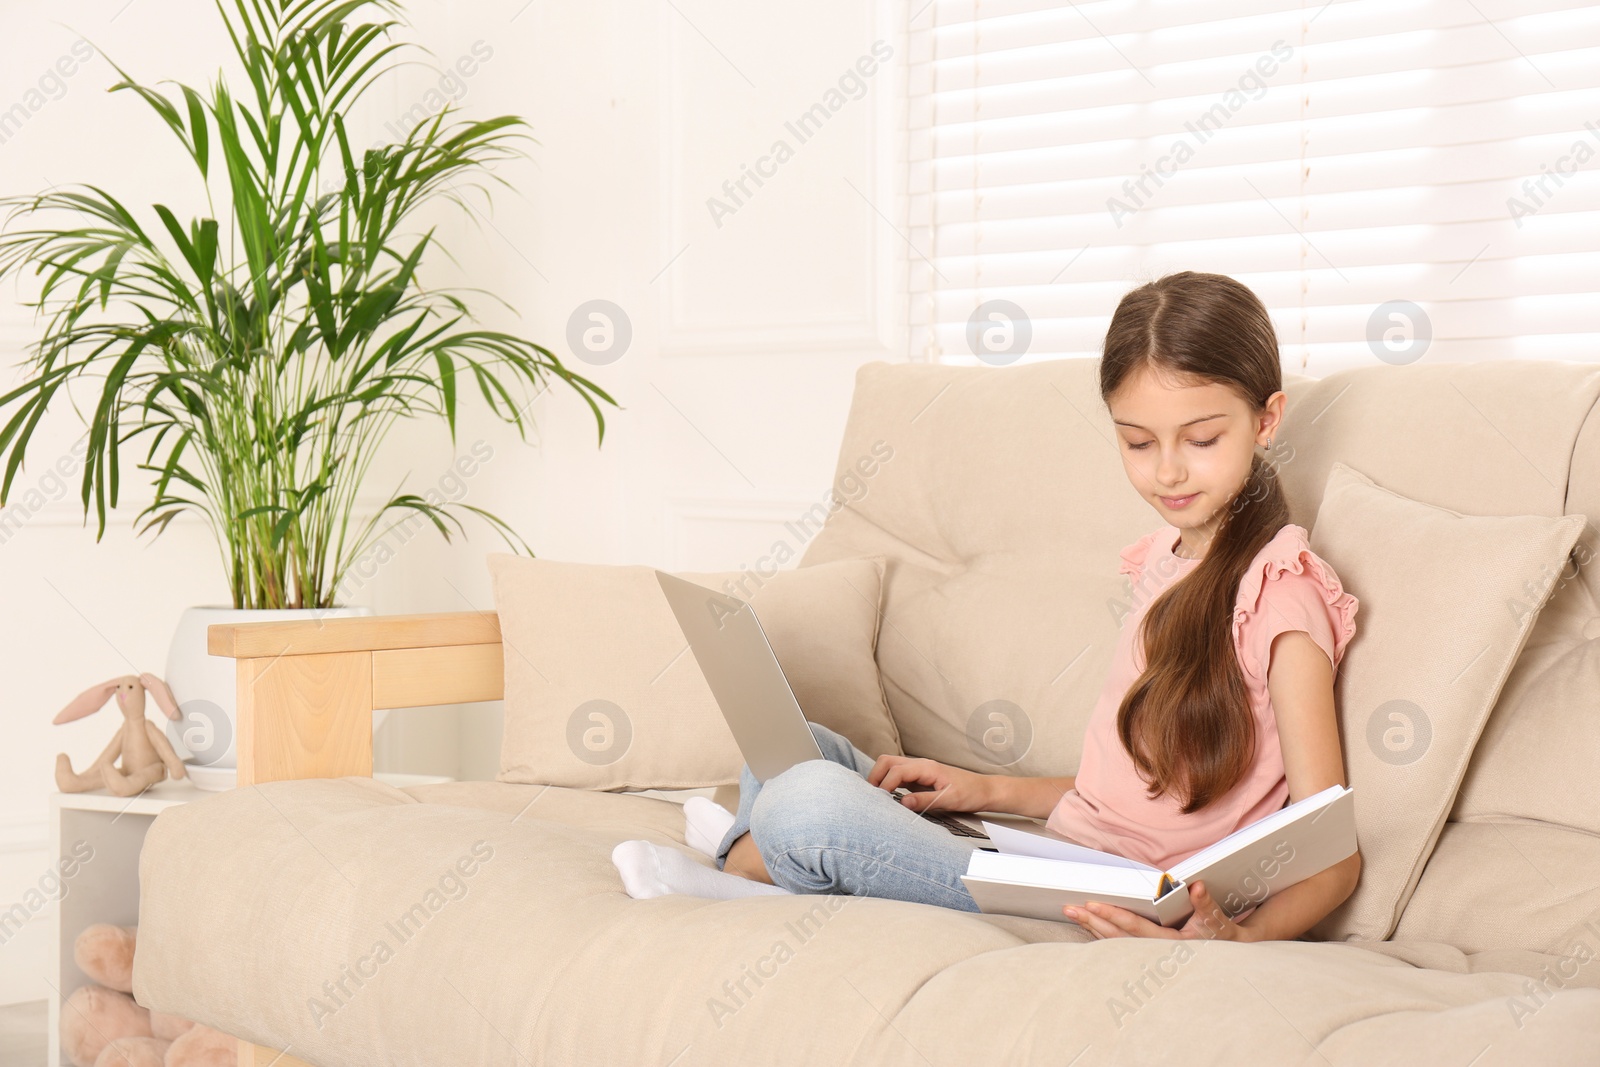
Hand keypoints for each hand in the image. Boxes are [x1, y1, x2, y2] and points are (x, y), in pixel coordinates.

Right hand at [867, 754, 991, 813]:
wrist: (983, 790)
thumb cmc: (969, 793)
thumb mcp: (949, 800)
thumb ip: (924, 800)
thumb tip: (902, 803)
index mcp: (926, 767)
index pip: (896, 771)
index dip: (885, 785)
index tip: (881, 801)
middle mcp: (919, 765)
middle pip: (887, 761)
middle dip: (875, 776)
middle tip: (873, 797)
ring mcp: (918, 770)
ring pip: (890, 765)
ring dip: (880, 778)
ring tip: (878, 797)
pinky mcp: (919, 777)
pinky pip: (897, 775)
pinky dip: (888, 782)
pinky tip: (888, 797)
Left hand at [1061, 881, 1258, 941]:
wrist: (1228, 956)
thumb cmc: (1222, 937)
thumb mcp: (1217, 920)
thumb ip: (1205, 904)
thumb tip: (1196, 886)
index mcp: (1170, 945)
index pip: (1135, 929)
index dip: (1113, 916)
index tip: (1092, 905)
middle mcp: (1155, 954)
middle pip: (1117, 938)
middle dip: (1091, 923)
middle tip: (1069, 909)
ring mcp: (1148, 958)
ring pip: (1114, 943)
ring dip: (1092, 929)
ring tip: (1072, 914)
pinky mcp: (1146, 956)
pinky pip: (1119, 945)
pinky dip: (1101, 935)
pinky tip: (1088, 925)